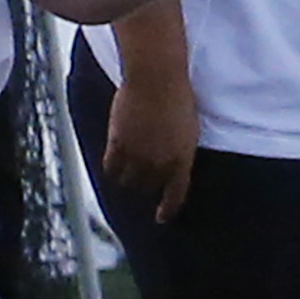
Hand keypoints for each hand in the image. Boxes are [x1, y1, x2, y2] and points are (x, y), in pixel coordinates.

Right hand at [97, 62, 203, 223]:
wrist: (157, 80)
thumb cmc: (178, 98)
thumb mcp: (188, 130)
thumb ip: (179, 151)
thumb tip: (169, 166)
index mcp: (182, 160)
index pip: (175, 195)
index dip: (167, 210)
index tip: (161, 218)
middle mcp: (160, 163)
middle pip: (147, 188)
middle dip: (145, 186)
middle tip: (142, 179)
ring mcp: (138, 155)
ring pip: (127, 181)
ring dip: (127, 179)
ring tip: (128, 171)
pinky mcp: (118, 145)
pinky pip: (110, 168)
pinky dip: (112, 169)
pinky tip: (114, 166)